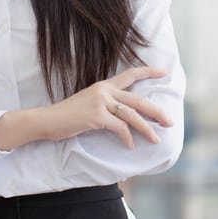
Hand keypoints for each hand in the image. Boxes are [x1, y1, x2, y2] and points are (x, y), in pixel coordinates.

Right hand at [41, 66, 172, 148]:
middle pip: (138, 100)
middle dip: (156, 111)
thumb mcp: (88, 104)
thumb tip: (125, 117)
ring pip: (132, 115)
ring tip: (156, 139)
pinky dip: (127, 138)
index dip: (148, 72)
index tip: (164, 73)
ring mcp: (100, 102)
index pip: (130, 74)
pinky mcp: (96, 115)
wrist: (47, 120)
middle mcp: (104, 90)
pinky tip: (130, 146)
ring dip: (147, 129)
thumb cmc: (67, 116)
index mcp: (103, 86)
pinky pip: (120, 128)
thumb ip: (106, 105)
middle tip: (170, 122)